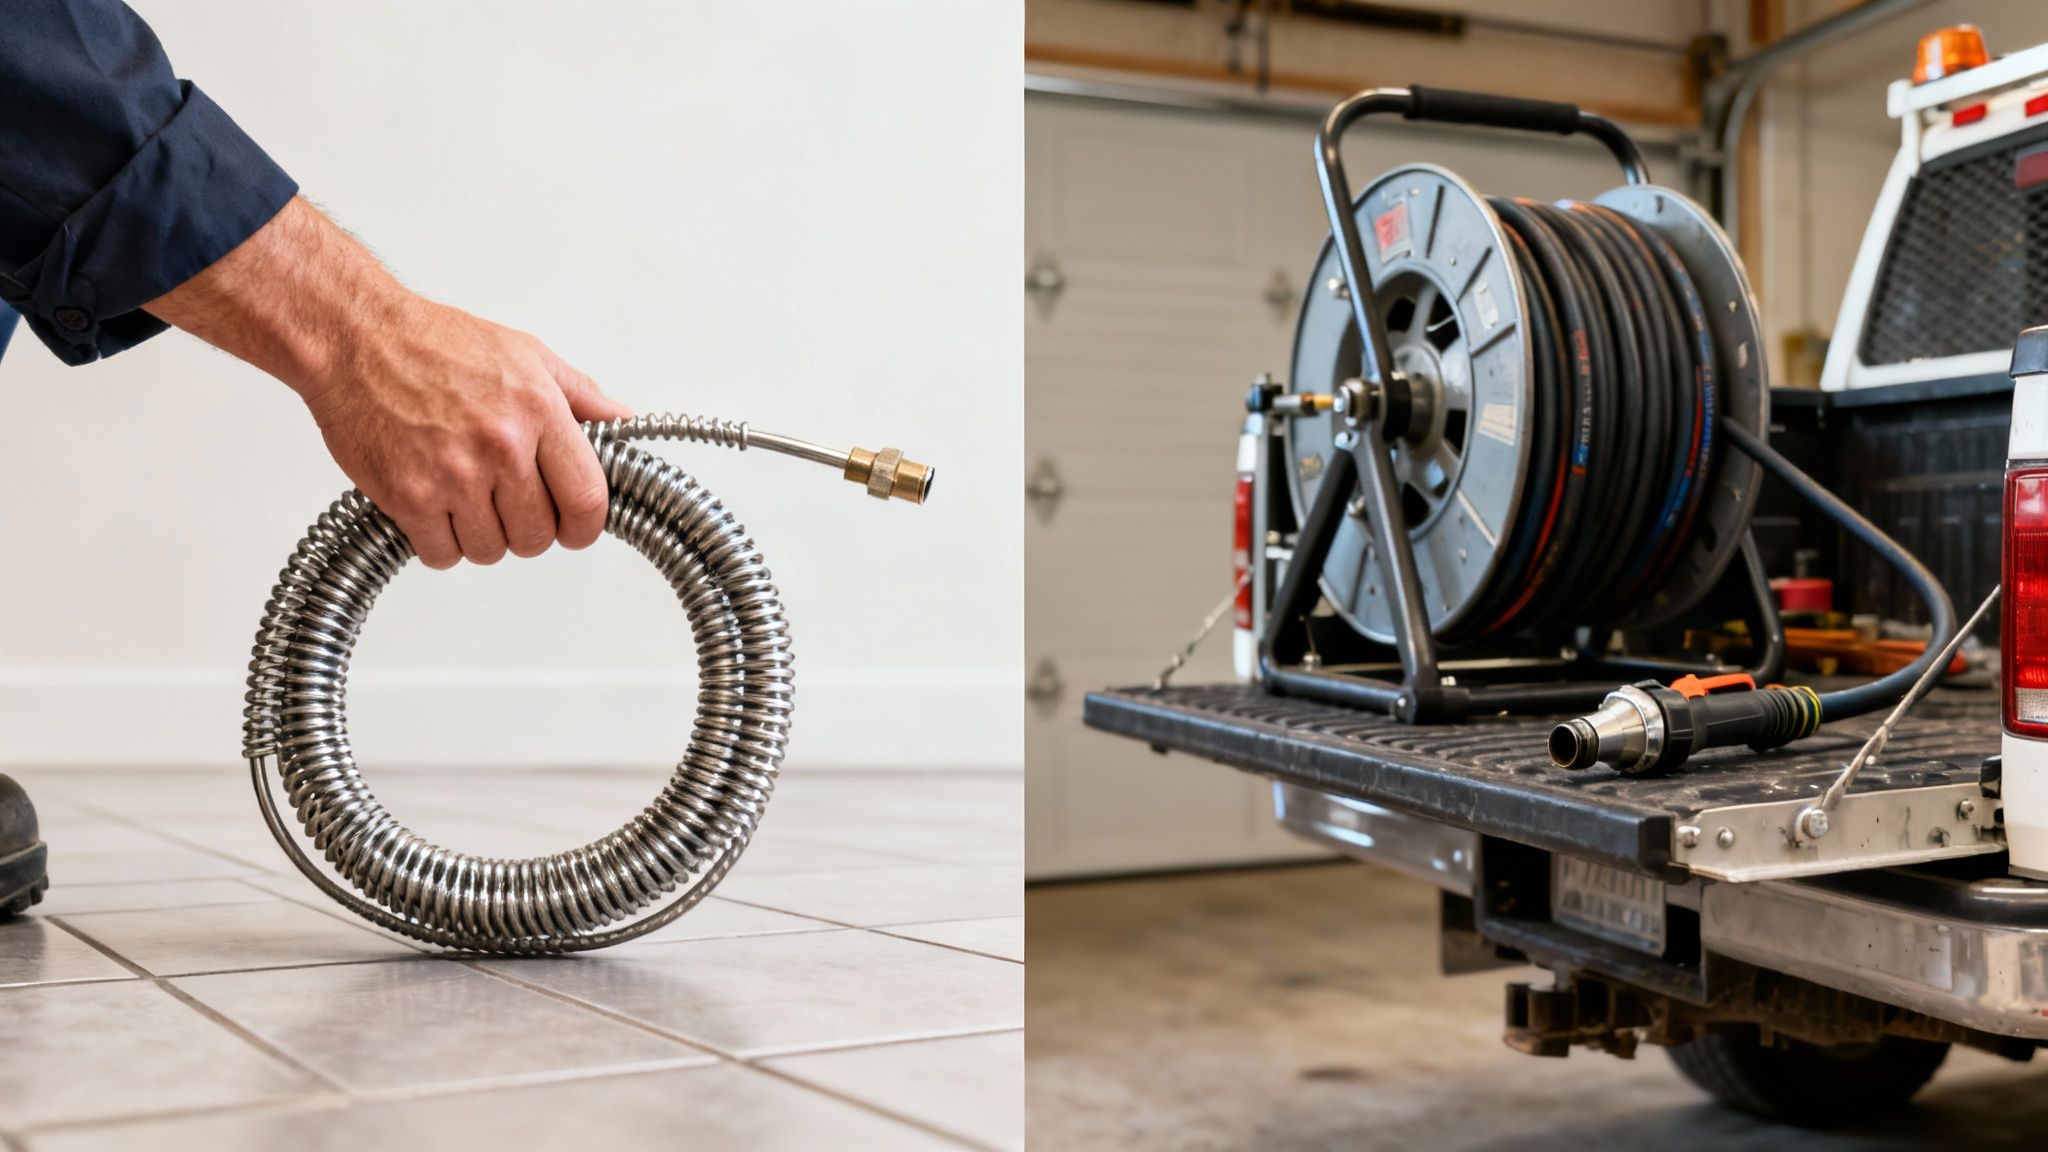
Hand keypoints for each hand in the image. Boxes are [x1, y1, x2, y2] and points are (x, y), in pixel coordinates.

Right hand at [146, 197, 633, 566]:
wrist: (355, 338)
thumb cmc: (435, 343)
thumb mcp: (525, 353)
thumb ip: (580, 395)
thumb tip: (621, 421)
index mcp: (538, 413)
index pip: (586, 500)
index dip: (585, 527)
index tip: (575, 528)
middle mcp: (500, 447)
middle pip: (538, 536)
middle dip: (530, 531)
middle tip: (511, 508)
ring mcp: (453, 476)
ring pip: (491, 550)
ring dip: (483, 537)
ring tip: (468, 501)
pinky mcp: (408, 496)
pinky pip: (442, 554)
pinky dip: (441, 544)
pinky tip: (436, 512)